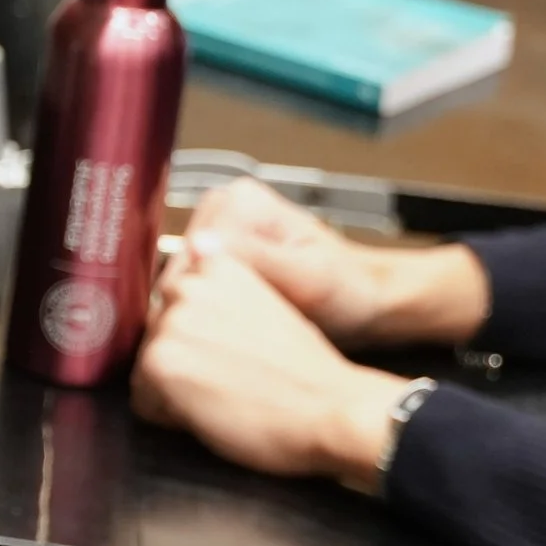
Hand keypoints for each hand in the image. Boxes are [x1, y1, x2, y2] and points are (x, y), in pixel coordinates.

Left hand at [133, 246, 412, 487]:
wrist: (330, 406)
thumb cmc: (309, 371)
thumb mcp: (269, 304)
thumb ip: (226, 281)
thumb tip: (197, 244)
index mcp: (218, 266)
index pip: (174, 304)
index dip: (199, 337)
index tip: (229, 352)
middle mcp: (189, 285)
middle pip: (158, 336)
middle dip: (183, 361)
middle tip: (232, 376)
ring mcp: (171, 322)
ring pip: (149, 368)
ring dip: (177, 388)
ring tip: (226, 393)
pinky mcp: (160, 362)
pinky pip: (144, 402)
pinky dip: (170, 416)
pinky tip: (214, 410)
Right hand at [177, 176, 483, 348]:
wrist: (367, 303)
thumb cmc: (349, 289)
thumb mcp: (308, 276)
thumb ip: (257, 258)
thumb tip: (200, 246)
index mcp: (237, 201)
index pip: (185, 257)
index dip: (194, 303)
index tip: (212, 336)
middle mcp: (222, 211)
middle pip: (179, 274)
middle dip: (198, 312)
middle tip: (227, 343)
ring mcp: (218, 237)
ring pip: (183, 290)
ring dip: (200, 319)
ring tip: (231, 342)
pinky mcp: (220, 263)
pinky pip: (196, 295)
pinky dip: (209, 319)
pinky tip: (230, 338)